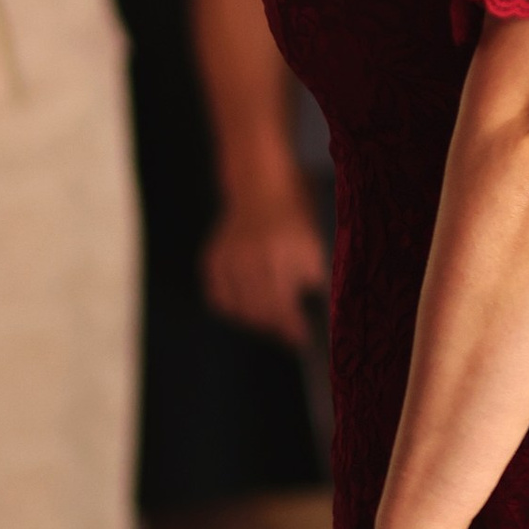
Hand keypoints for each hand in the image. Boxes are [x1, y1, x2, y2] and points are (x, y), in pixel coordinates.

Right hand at [203, 187, 327, 345]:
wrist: (261, 190)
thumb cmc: (295, 222)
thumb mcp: (314, 246)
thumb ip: (315, 281)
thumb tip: (314, 322)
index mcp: (280, 250)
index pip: (283, 303)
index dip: (294, 326)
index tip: (303, 339)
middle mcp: (249, 254)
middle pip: (261, 310)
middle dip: (278, 327)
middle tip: (291, 333)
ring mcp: (227, 257)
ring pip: (239, 309)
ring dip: (258, 320)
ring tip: (274, 317)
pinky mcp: (212, 260)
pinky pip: (219, 300)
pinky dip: (234, 308)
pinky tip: (250, 304)